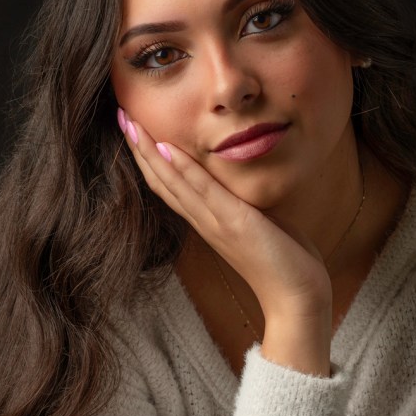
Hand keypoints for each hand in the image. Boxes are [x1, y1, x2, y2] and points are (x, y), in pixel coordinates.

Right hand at [120, 111, 331, 373]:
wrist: (297, 299)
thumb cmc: (284, 262)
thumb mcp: (258, 223)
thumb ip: (242, 204)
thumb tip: (241, 185)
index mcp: (207, 221)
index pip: (169, 185)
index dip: (148, 158)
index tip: (133, 129)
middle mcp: (203, 221)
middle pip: (160, 180)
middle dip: (138, 148)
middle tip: (119, 116)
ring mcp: (215, 223)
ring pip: (172, 182)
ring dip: (148, 151)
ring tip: (129, 123)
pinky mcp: (234, 223)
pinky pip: (202, 191)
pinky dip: (181, 169)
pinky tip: (165, 147)